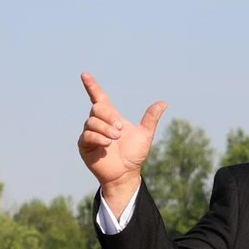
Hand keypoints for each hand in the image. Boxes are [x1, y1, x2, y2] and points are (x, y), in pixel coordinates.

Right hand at [78, 72, 166, 212]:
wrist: (126, 173)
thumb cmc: (134, 154)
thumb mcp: (145, 135)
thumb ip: (150, 119)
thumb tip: (163, 103)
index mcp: (111, 117)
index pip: (98, 97)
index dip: (92, 86)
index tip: (85, 74)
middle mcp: (98, 123)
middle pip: (97, 108)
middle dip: (108, 116)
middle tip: (119, 129)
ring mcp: (90, 133)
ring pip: (91, 122)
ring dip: (105, 129)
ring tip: (115, 139)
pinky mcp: (84, 145)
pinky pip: (87, 135)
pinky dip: (98, 138)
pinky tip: (107, 144)